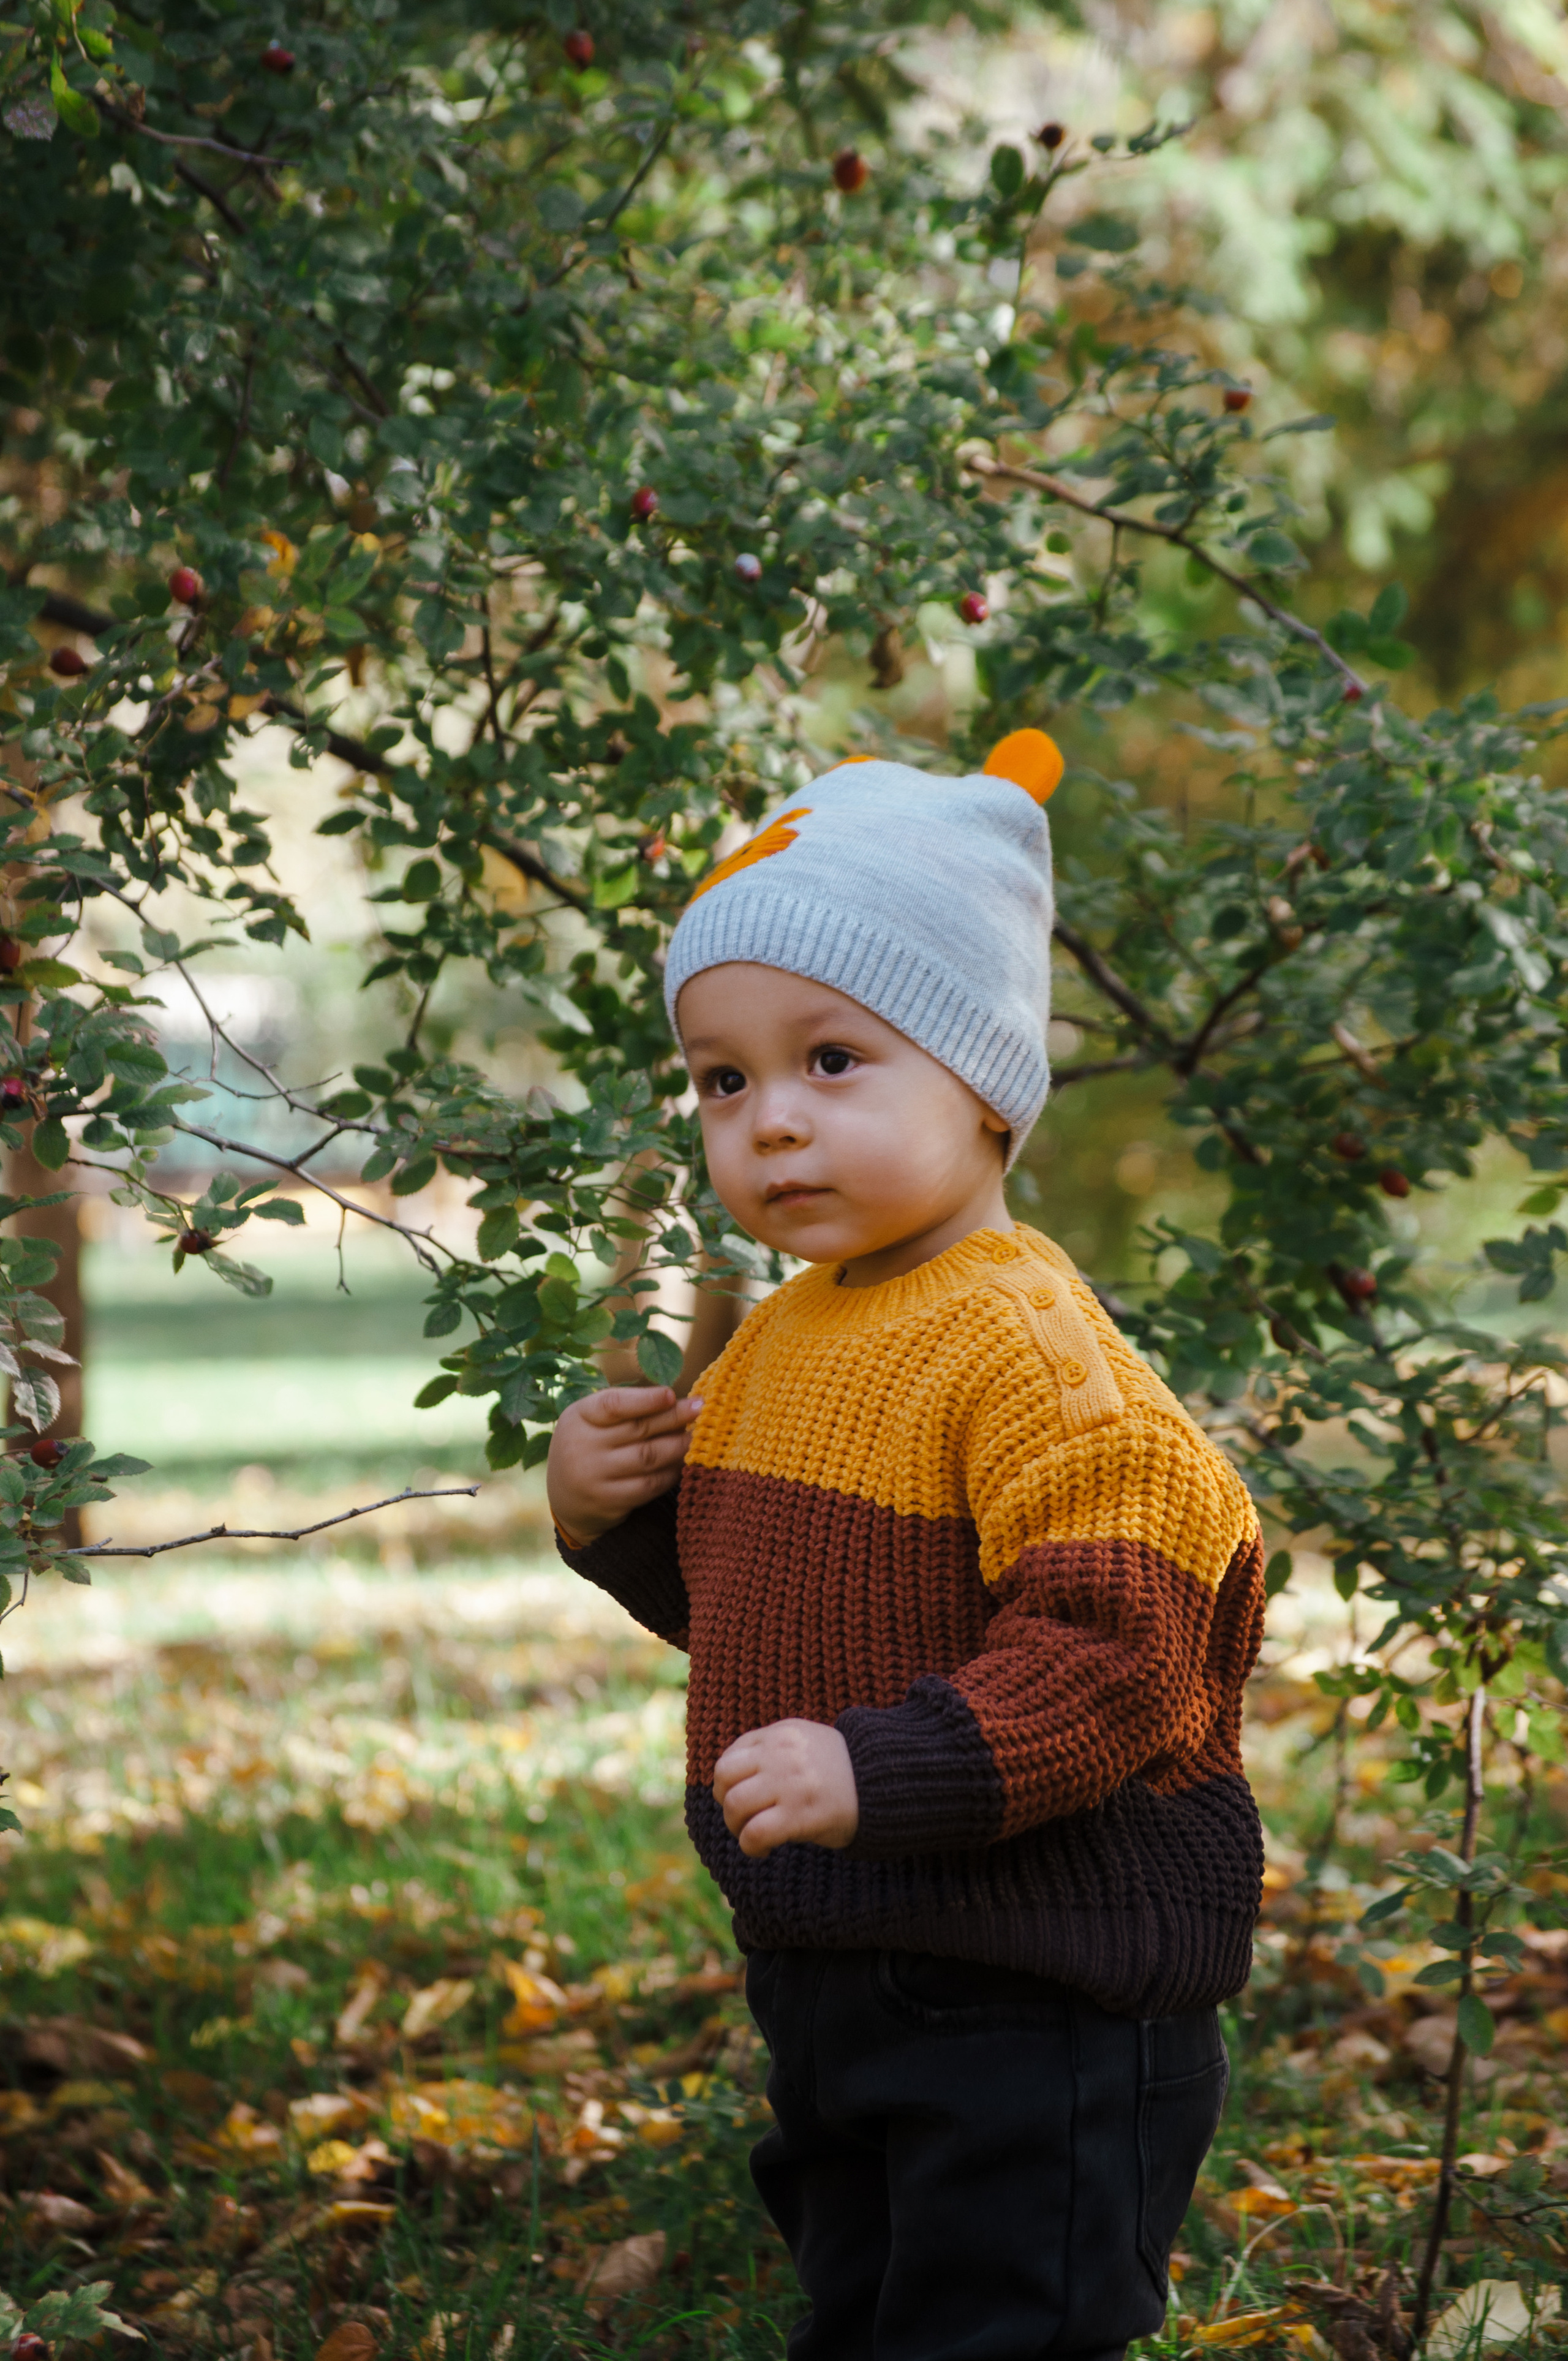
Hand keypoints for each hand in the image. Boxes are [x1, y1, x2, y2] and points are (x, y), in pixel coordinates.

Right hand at [547, 1384, 703, 1546]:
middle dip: (674, 1417)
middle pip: (638, 1429)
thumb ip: (627, 1410)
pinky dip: (671, 1473)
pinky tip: (683, 1463)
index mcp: (579, 1417)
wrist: (566, 1499)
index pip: (613, 1404)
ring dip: (678, 1446)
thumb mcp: (594, 1422)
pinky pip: (649, 1485)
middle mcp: (582, 1446)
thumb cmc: (591, 1447)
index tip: (671, 1394)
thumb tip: (678, 1402)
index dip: (644, 1400)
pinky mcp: (609, 1501)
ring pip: (648, 1457)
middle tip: (701, 1408)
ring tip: (697, 1436)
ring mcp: (594, 1476)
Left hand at [713, 1719, 858, 1858]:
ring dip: (737, 1827)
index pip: (730, 1756)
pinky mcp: (800, 1814)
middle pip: (724, 1778)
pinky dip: (751, 1846)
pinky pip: (755, 1833)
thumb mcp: (804, 1742)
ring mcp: (790, 1783)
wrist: (885, 1782)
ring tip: (753, 1835)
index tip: (742, 1797)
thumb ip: (771, 1750)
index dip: (728, 1783)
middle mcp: (781, 1754)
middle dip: (726, 1805)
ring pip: (735, 1805)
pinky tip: (764, 1850)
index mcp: (780, 1734)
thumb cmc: (841, 1770)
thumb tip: (731, 1777)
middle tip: (744, 1820)